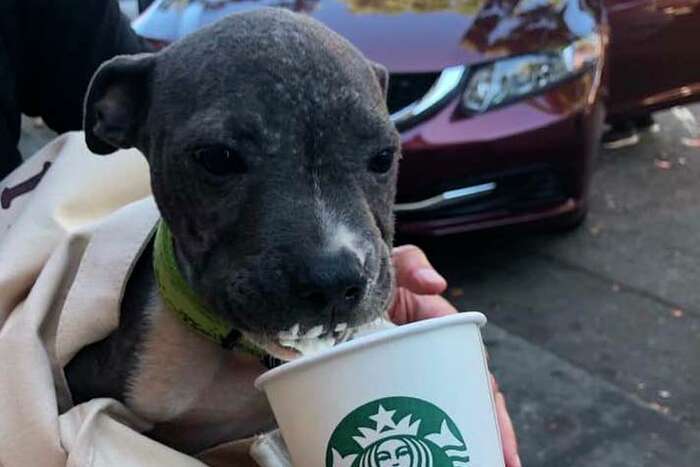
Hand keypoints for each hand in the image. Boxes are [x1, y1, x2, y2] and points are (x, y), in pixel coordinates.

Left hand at [388, 244, 521, 466]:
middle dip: (494, 432)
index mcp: (440, 329)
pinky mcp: (391, 386)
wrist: (329, 291)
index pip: (474, 368)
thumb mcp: (390, 266)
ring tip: (489, 466)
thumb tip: (437, 283)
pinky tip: (438, 460)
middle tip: (504, 463)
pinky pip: (419, 415)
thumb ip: (411, 265)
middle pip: (471, 397)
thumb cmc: (369, 276)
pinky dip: (433, 442)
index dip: (490, 402)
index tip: (500, 431)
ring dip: (473, 440)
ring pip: (450, 409)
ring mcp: (413, 373)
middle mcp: (431, 354)